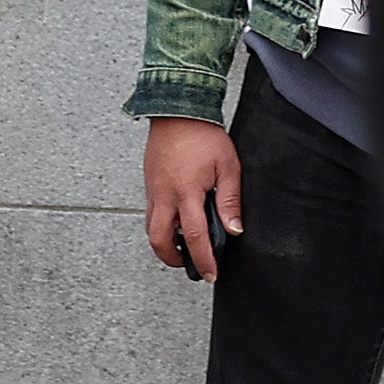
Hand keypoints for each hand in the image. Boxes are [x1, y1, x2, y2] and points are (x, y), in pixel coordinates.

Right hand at [146, 115, 243, 278]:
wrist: (177, 110)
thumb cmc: (203, 135)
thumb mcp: (227, 166)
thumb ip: (230, 200)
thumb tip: (234, 229)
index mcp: (187, 192)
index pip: (194, 237)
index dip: (203, 260)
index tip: (211, 273)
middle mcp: (165, 195)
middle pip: (159, 241)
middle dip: (173, 259)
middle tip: (191, 263)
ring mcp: (154, 191)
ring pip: (151, 229)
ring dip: (165, 243)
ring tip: (185, 244)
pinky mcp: (149, 185)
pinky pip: (151, 213)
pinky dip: (162, 225)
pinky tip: (178, 220)